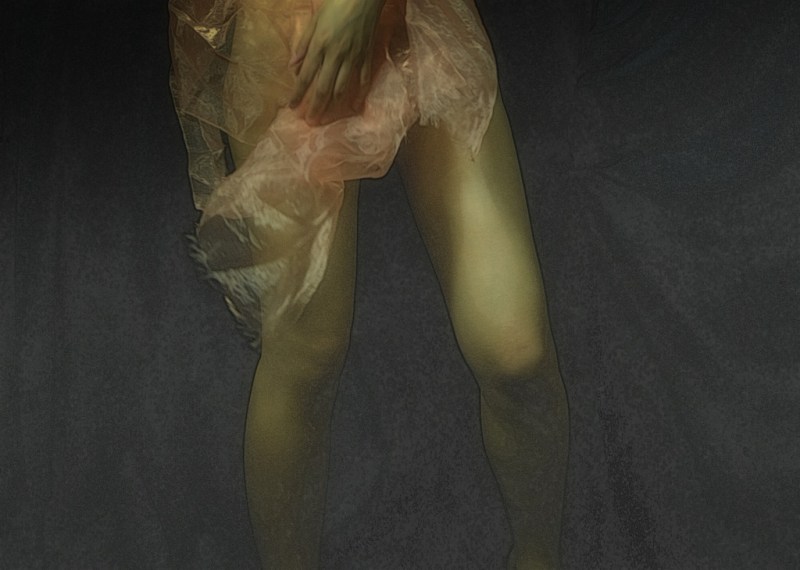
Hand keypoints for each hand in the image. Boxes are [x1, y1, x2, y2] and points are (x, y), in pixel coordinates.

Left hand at [288, 0, 384, 123]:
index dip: (298, 93)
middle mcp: (336, 55)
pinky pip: (363, 79)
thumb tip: (293, 66)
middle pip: (324, 88)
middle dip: (316, 106)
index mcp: (320, 45)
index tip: (292, 107)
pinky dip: (360, 94)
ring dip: (334, 105)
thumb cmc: (336, 3)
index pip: (306, 76)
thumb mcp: (315, 20)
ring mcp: (353, 57)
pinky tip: (355, 106)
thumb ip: (304, 44)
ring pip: (342, 87)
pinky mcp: (367, 56)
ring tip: (327, 117)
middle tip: (310, 121)